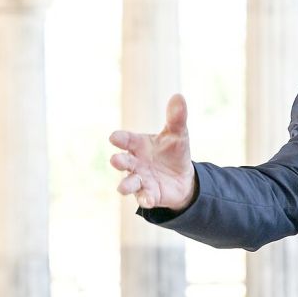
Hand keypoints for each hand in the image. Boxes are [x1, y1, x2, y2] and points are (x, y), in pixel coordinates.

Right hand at [109, 94, 196, 210]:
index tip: (115, 137)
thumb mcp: (178, 133)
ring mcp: (140, 179)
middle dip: (119, 161)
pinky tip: (148, 200)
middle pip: (122, 161)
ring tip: (123, 187)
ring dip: (125, 184)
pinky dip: (145, 199)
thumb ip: (176, 117)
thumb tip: (178, 96)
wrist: (182, 177)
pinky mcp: (148, 194)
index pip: (125, 140)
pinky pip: (144, 198)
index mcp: (138, 145)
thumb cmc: (173, 152)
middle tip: (116, 160)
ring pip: (128, 183)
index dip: (120, 139)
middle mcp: (135, 163)